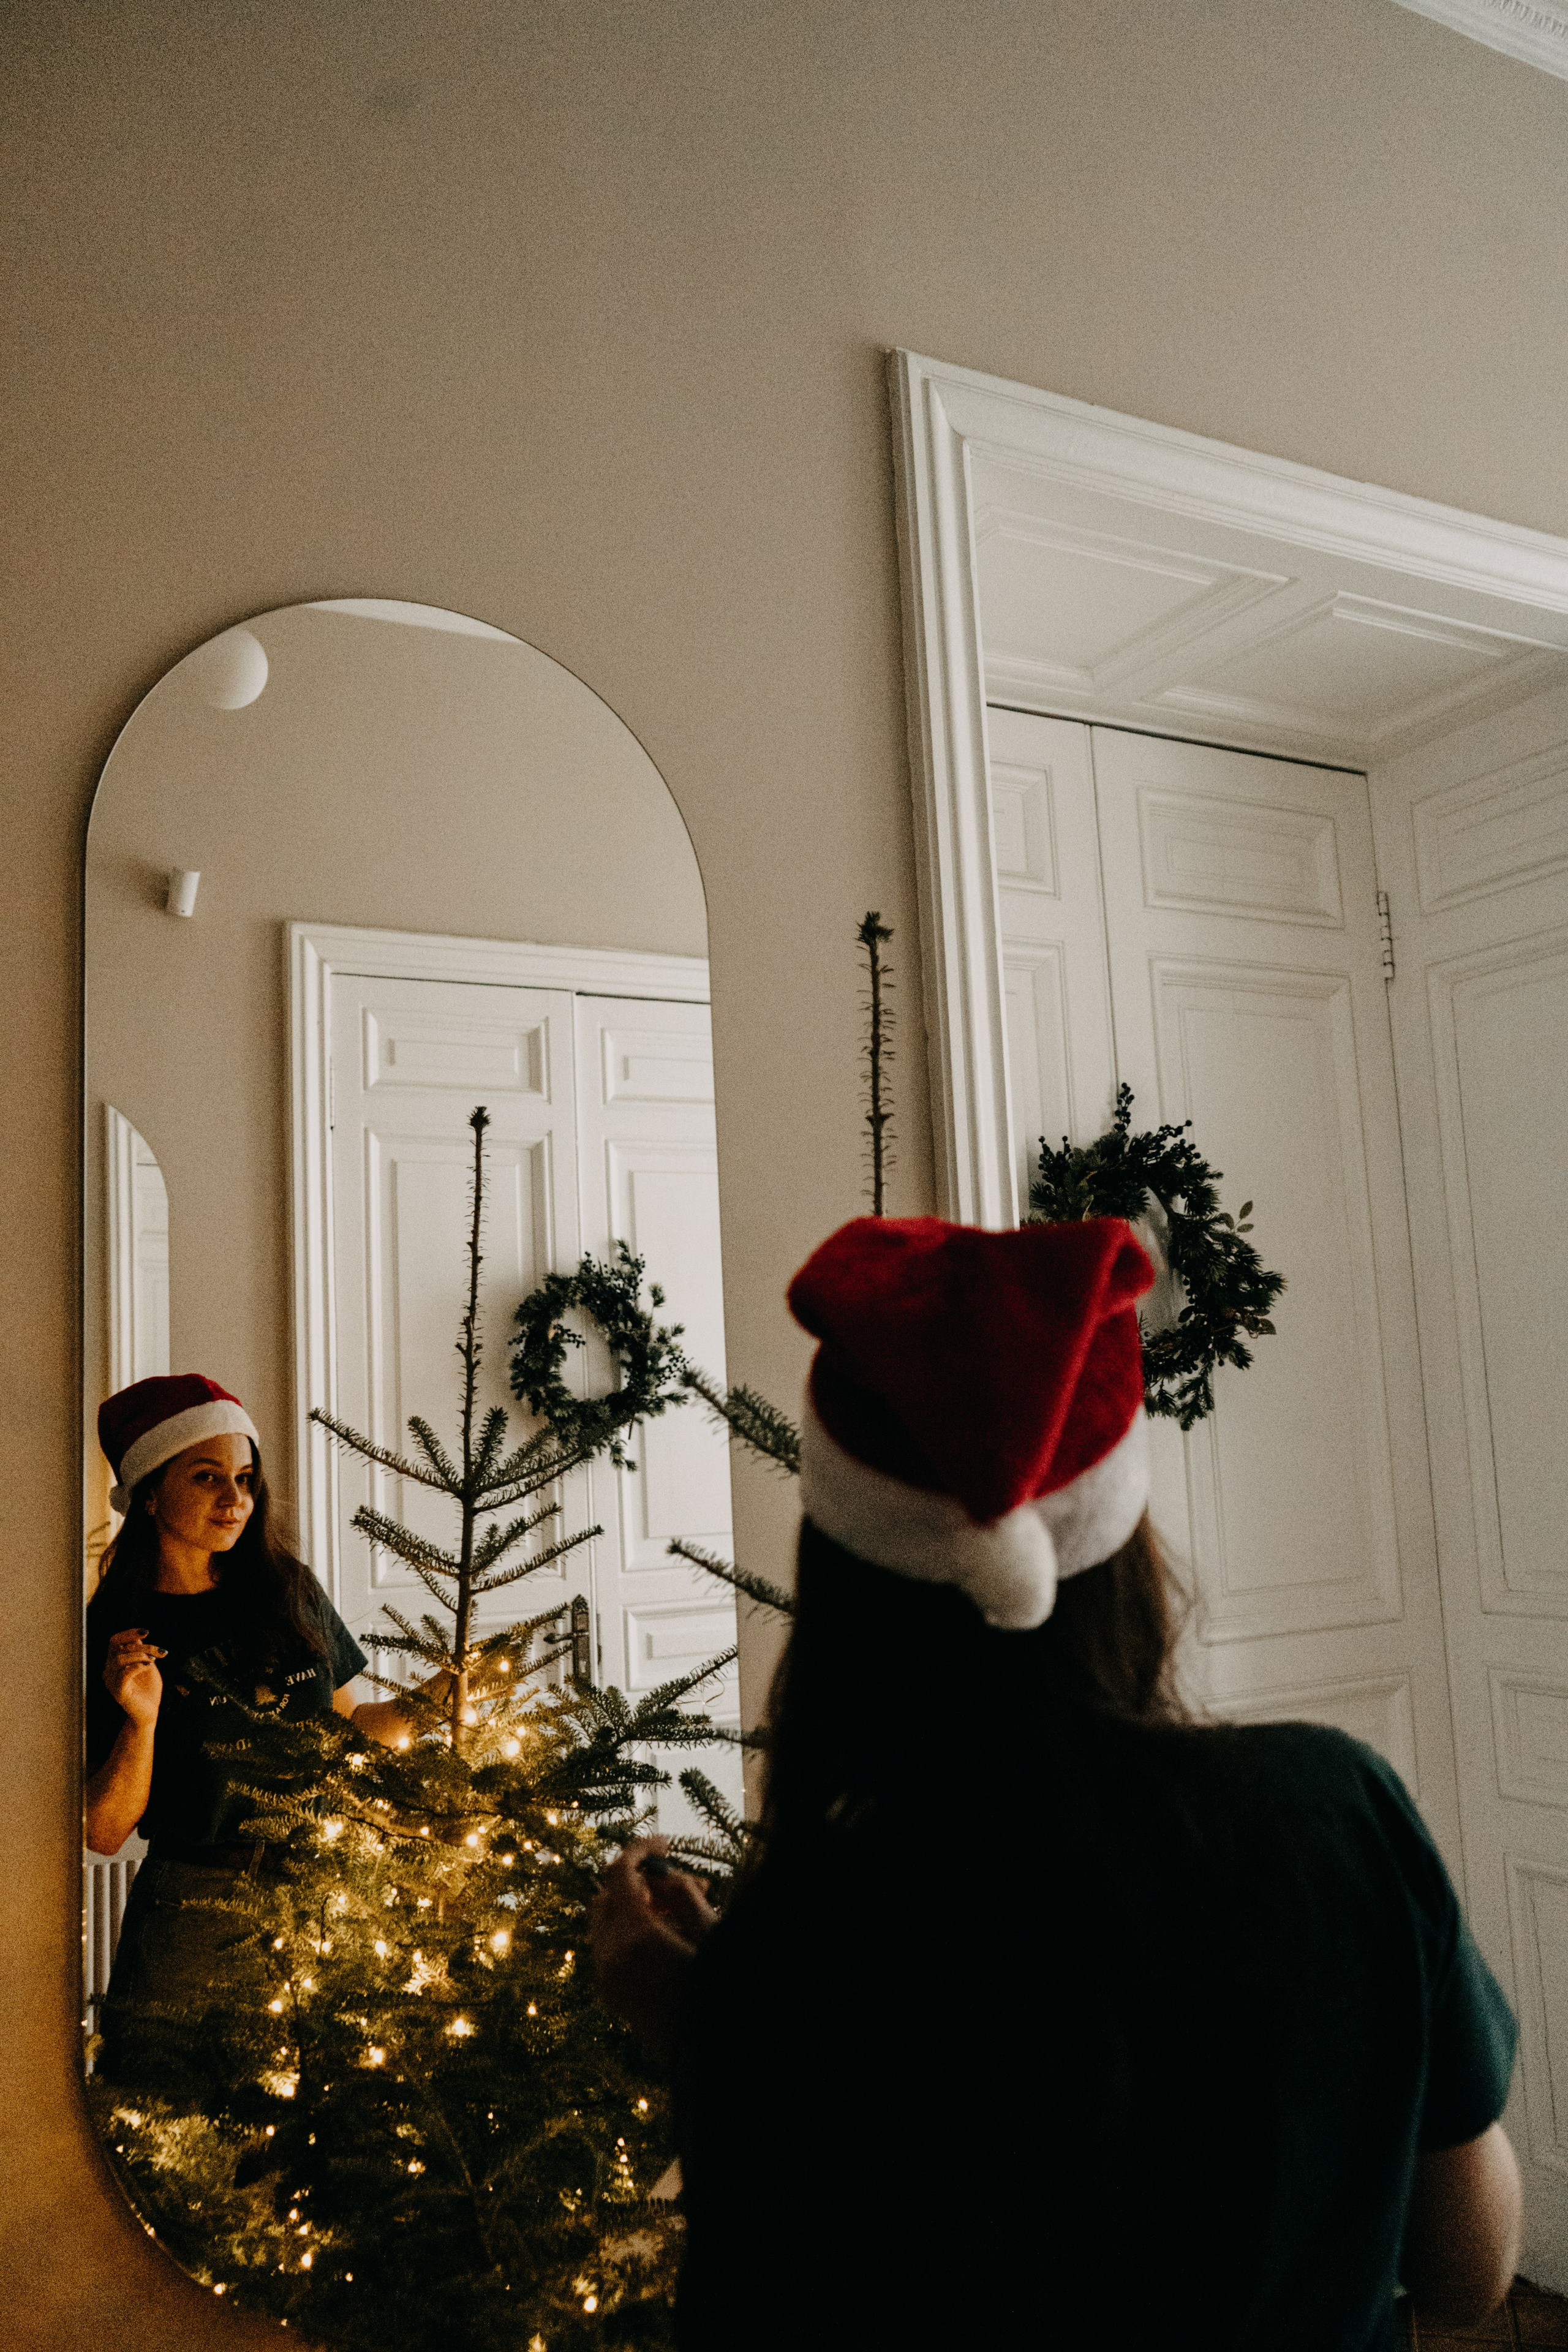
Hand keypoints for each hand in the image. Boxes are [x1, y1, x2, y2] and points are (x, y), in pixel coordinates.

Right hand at [103, 1628, 163, 1728]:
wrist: (149, 1712)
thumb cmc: (148, 1689)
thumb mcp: (147, 1664)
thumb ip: (141, 1651)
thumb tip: (139, 1636)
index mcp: (114, 1662)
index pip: (114, 1641)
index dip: (128, 1634)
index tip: (146, 1632)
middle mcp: (109, 1671)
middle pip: (120, 1648)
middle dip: (143, 1646)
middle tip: (160, 1652)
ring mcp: (111, 1682)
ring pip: (120, 1659)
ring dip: (140, 1655)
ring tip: (154, 1661)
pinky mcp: (118, 1692)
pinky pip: (124, 1674)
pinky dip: (138, 1667)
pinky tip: (149, 1667)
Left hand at [589, 1837, 717, 2051]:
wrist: (714, 2070)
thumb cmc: (724, 1999)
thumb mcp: (714, 1938)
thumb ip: (686, 1898)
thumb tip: (667, 1878)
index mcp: (635, 1938)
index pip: (620, 1874)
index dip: (640, 1849)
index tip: (667, 1841)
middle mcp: (610, 1956)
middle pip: (606, 1894)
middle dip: (640, 1879)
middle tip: (684, 1883)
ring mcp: (607, 1979)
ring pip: (606, 1920)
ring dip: (637, 1904)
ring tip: (686, 1909)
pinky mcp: (612, 1996)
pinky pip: (611, 1946)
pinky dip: (632, 1929)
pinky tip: (672, 1935)